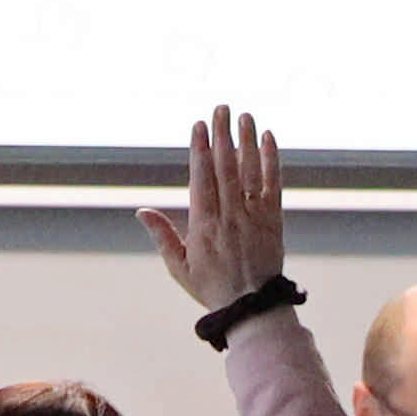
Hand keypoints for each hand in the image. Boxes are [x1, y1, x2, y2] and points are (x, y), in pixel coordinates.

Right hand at [135, 110, 286, 312]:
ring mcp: (254, 217)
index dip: (201, 149)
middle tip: (221, 107)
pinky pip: (274, 185)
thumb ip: (162, 236)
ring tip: (244, 116)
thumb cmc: (212, 288)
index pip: (202, 177)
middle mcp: (231, 215)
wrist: (252, 308)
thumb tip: (142, 211)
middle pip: (226, 167)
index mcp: (205, 224)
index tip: (200, 125)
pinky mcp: (274, 221)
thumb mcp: (179, 267)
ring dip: (247, 141)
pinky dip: (272, 161)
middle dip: (223, 134)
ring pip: (251, 171)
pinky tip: (268, 139)